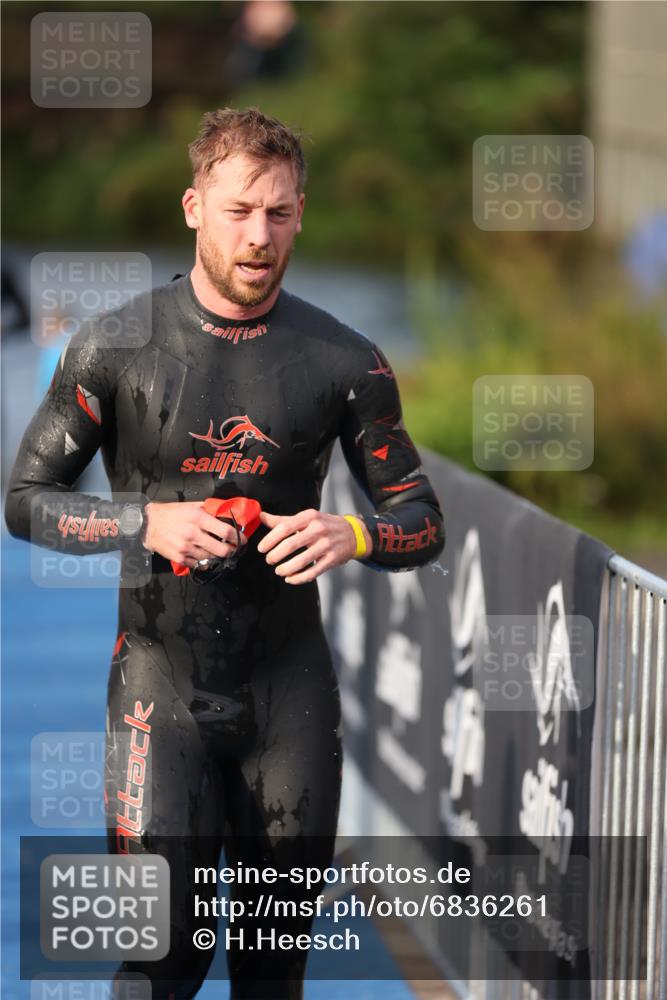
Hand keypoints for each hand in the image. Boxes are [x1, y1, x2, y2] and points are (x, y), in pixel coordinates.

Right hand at [143, 501, 246, 568]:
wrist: (149, 524)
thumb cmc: (172, 513)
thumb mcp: (192, 506)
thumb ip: (210, 510)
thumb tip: (228, 516)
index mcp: (198, 518)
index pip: (226, 532)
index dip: (239, 538)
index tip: (243, 540)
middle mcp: (193, 534)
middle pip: (222, 550)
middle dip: (232, 551)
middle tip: (235, 550)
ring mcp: (186, 548)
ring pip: (211, 558)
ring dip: (218, 557)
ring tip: (220, 552)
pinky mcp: (180, 558)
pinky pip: (199, 564)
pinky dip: (205, 561)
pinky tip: (205, 556)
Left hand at [257, 509, 371, 584]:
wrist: (353, 533)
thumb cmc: (325, 525)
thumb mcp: (306, 518)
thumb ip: (283, 520)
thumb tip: (261, 517)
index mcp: (309, 517)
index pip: (284, 527)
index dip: (270, 539)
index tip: (261, 548)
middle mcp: (318, 530)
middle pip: (291, 544)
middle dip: (275, 555)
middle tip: (269, 560)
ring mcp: (326, 545)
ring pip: (301, 561)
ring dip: (285, 569)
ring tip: (278, 570)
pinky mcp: (331, 560)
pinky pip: (312, 572)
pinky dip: (298, 578)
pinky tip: (290, 578)